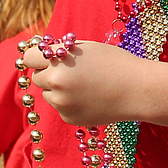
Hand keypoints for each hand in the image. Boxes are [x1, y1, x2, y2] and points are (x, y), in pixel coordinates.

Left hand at [16, 39, 146, 126]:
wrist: (137, 90)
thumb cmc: (115, 63)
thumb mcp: (86, 49)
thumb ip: (61, 51)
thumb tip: (41, 54)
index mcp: (59, 61)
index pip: (29, 57)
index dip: (37, 56)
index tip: (43, 58)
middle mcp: (56, 82)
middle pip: (37, 78)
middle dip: (48, 74)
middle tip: (69, 72)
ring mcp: (62, 103)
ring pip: (48, 94)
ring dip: (58, 90)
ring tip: (84, 86)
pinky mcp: (69, 118)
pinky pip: (61, 108)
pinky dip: (70, 104)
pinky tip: (90, 98)